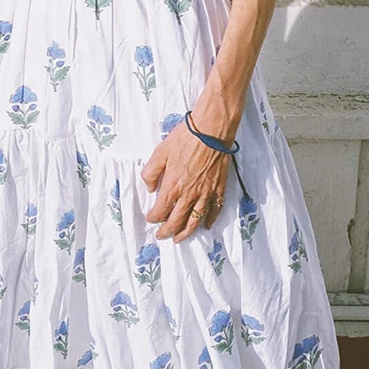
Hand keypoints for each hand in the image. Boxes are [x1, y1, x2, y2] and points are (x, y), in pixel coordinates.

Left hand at [140, 116, 229, 241]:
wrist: (212, 130)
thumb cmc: (186, 138)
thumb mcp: (160, 152)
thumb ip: (151, 172)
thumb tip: (149, 188)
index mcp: (173, 185)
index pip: (160, 210)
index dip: (153, 217)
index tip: (150, 218)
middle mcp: (189, 194)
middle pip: (177, 221)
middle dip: (167, 231)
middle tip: (162, 236)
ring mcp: (206, 193)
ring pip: (195, 220)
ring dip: (186, 232)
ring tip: (179, 239)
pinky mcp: (219, 189)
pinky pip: (215, 210)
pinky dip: (210, 220)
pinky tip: (206, 226)